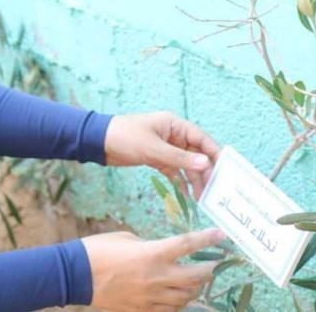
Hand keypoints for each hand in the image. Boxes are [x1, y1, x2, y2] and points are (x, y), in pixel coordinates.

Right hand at [81, 228, 224, 311]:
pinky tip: (175, 296)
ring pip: (187, 296)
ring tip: (194, 281)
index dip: (208, 238)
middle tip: (213, 263)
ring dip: (194, 288)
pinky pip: (170, 310)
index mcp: (153, 253)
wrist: (75, 276)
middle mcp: (158, 277)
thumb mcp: (125, 238)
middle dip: (210, 269)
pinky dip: (177, 302)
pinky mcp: (144, 310)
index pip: (188, 244)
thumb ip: (147, 244)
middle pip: (197, 276)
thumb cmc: (97, 250)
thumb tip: (159, 251)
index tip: (221, 235)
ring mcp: (152, 297)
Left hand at [104, 112, 219, 197]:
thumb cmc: (124, 137)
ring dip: (194, 180)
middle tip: (213, 191)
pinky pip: (174, 170)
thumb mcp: (153, 149)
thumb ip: (180, 158)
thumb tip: (206, 163)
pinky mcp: (156, 158)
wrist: (98, 143)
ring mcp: (165, 147)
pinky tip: (187, 195)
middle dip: (205, 172)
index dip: (214, 154)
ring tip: (201, 198)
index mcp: (174, 125)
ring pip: (186, 165)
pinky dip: (180, 181)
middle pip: (196, 154)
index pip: (202, 139)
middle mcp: (173, 135)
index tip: (225, 171)